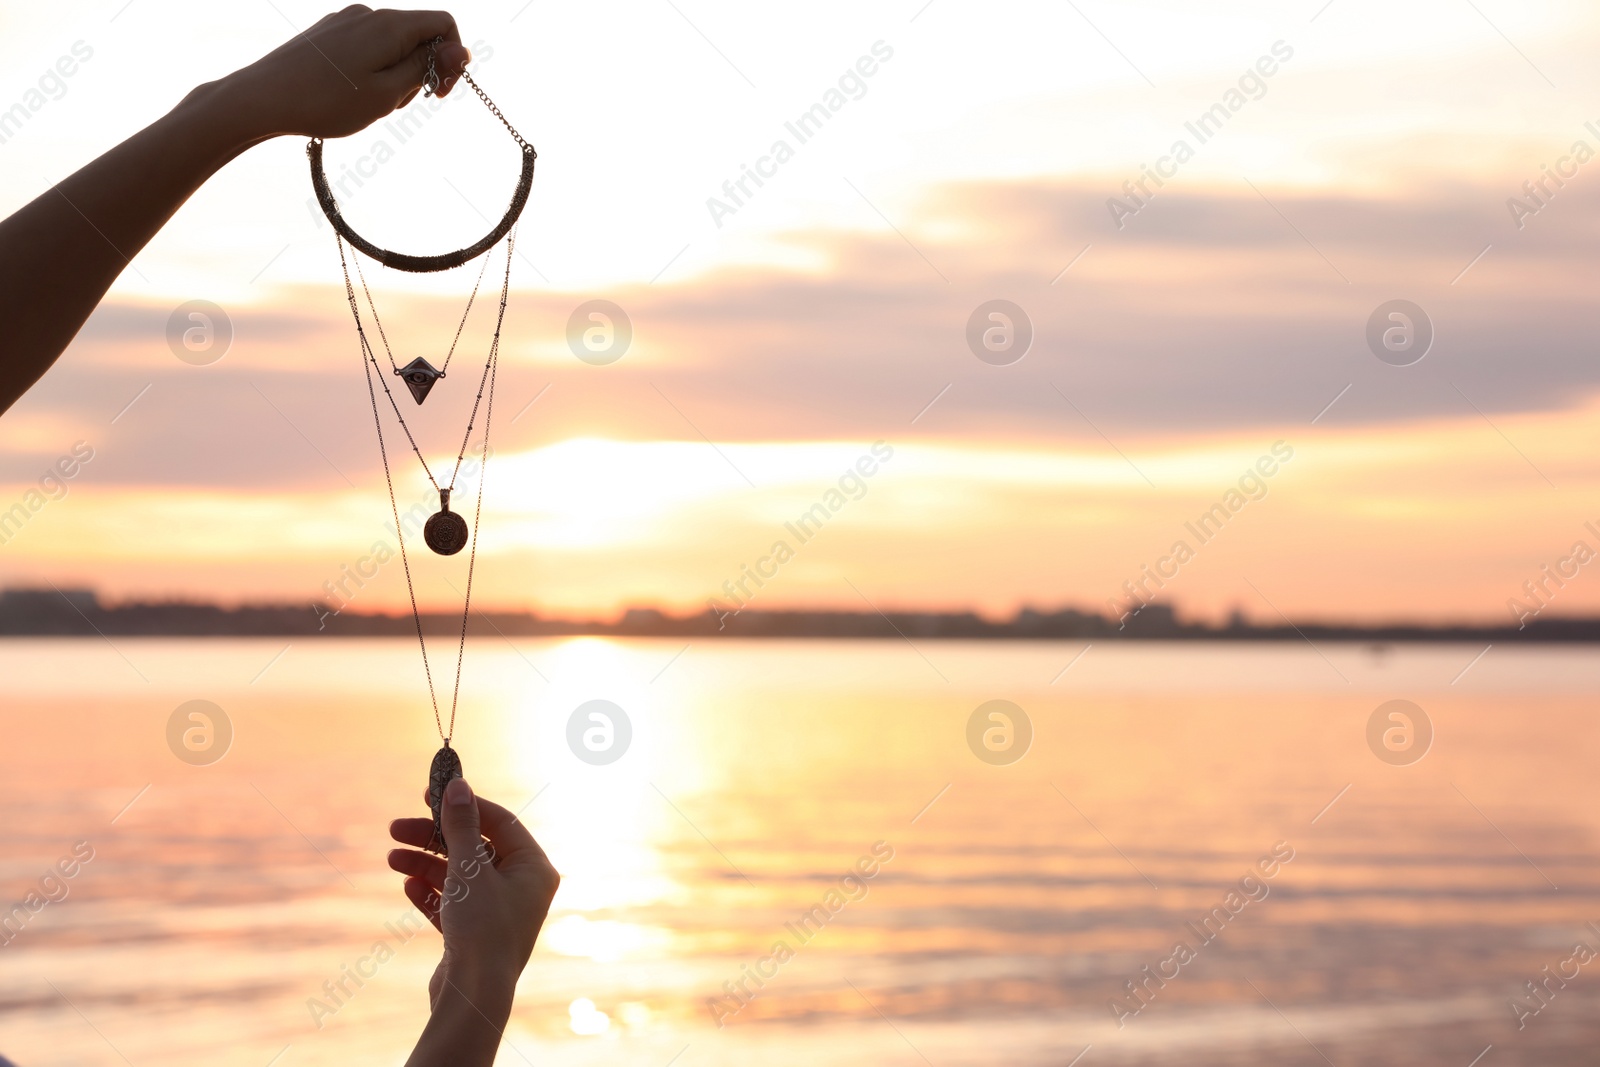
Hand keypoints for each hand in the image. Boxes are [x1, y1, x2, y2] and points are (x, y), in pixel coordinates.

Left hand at [213, 5, 472, 141]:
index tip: (438, 93)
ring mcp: (345, 21)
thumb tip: (461, 49)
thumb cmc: (327, 102)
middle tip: (398, 106)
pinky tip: (352, 94)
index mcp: (389, 25)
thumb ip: (427, 68)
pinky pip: (367, 46)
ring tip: (370, 103)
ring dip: (396, 74)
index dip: (452, 59)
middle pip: (418, 35)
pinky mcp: (328, 33)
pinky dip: (373, 70)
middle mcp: (368, 14)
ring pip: (392, 43)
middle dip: (421, 70)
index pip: (444, 24)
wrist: (263, 98)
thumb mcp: (389, 93)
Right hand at [388, 779, 559, 1011]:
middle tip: (397, 827)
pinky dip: (432, 893)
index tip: (429, 794)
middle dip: (435, 837)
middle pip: (475, 847)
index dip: (464, 805)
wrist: (474, 996)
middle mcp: (522, 888)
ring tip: (393, 858)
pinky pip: (454, 904)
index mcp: (534, 868)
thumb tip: (458, 785)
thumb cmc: (481, 927)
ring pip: (459, 876)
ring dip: (426, 864)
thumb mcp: (468, 868)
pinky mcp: (477, 935)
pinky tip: (409, 887)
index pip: (499, 821)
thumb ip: (461, 825)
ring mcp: (500, 912)